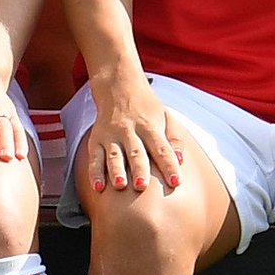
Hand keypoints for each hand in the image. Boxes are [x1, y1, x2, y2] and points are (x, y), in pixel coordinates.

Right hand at [81, 75, 190, 197]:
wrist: (118, 87)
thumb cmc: (146, 108)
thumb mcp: (166, 116)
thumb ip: (175, 139)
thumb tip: (180, 160)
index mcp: (149, 126)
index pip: (162, 148)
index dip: (169, 165)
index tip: (175, 182)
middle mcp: (129, 130)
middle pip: (136, 152)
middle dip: (139, 169)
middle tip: (142, 186)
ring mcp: (111, 135)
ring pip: (113, 155)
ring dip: (116, 171)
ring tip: (120, 185)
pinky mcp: (96, 139)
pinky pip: (94, 157)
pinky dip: (94, 172)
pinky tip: (98, 187)